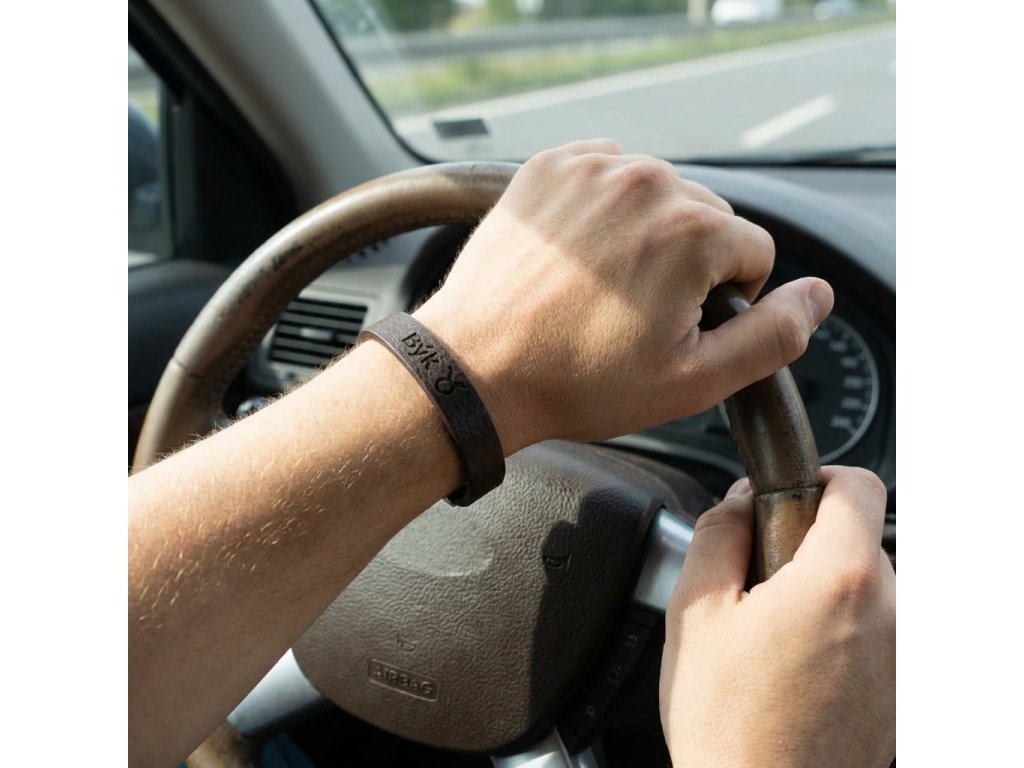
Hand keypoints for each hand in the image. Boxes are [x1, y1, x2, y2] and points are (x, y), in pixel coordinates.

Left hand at [414, 139, 833, 454]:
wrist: (477, 369)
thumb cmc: (578, 381)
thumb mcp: (694, 379)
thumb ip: (772, 336)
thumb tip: (818, 296)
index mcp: (693, 229)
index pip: (755, 252)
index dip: (727, 301)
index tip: (678, 327)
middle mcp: (647, 181)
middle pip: (708, 218)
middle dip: (688, 264)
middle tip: (636, 314)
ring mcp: (593, 167)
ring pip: (658, 195)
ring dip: (646, 235)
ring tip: (601, 288)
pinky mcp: (550, 167)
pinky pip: (607, 175)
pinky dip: (604, 210)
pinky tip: (580, 257)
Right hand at [660, 466, 895, 767]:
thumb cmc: (729, 725)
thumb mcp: (696, 610)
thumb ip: (718, 532)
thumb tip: (738, 500)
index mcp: (841, 579)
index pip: (857, 483)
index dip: (813, 478)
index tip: (779, 500)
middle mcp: (890, 611)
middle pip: (857, 536)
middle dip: (805, 543)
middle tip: (753, 586)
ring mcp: (901, 655)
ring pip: (862, 585)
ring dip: (819, 590)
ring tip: (767, 639)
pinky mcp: (899, 689)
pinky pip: (870, 631)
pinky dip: (835, 632)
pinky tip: (789, 671)